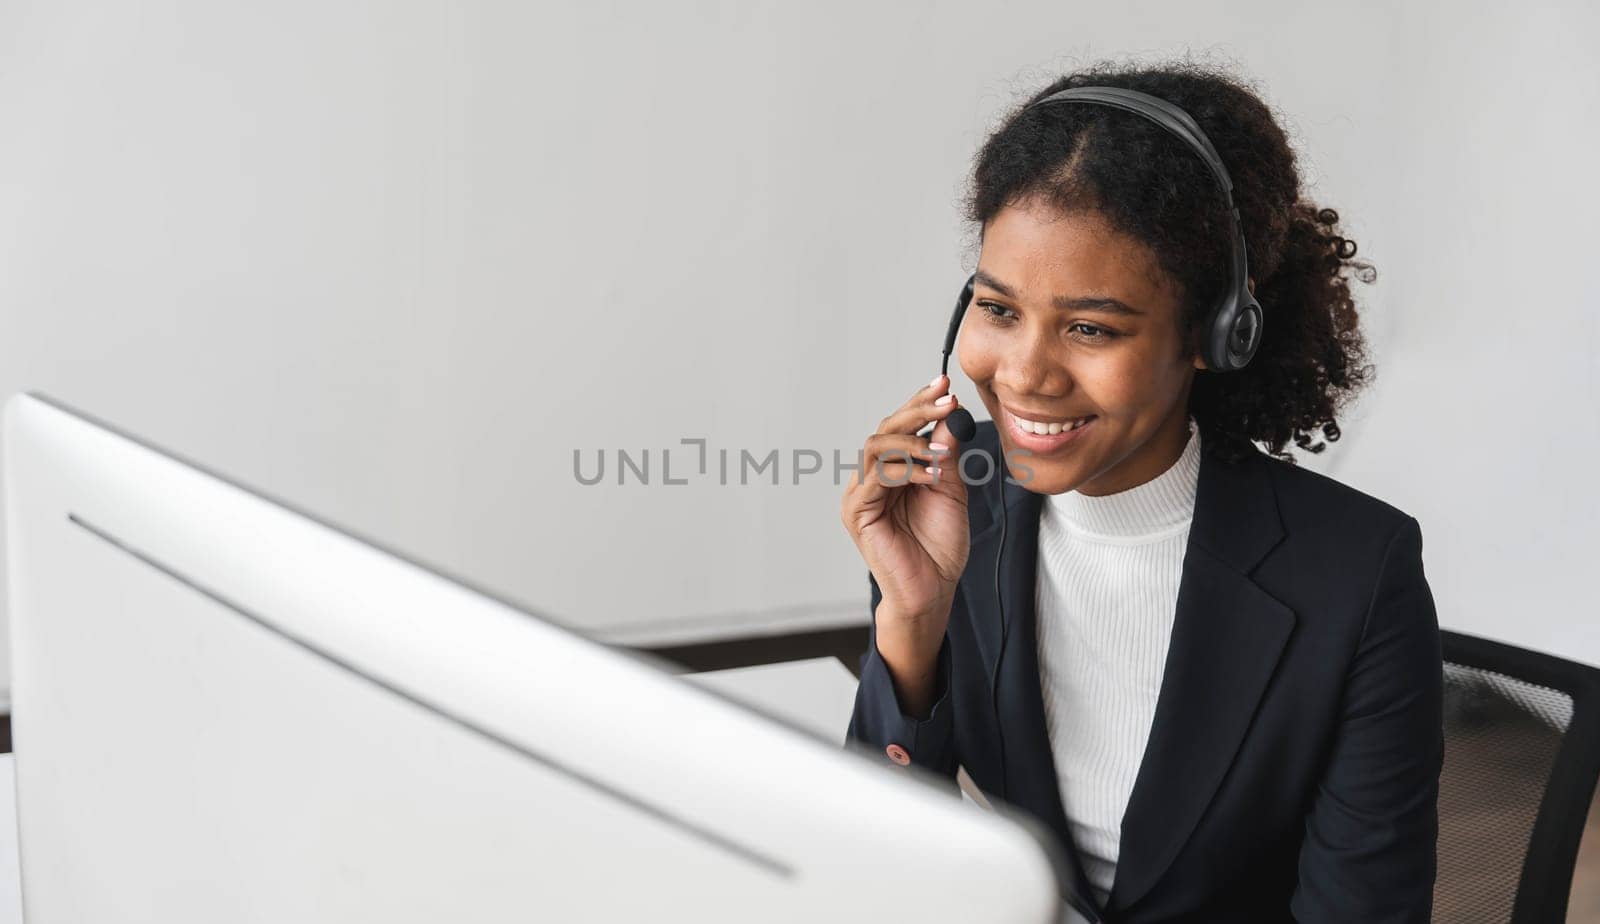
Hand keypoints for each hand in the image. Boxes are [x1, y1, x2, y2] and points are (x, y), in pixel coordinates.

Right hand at [839, 374, 969, 662]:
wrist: (932, 591)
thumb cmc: (939, 547)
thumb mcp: (950, 491)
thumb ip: (946, 455)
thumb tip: (950, 415)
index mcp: (892, 472)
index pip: (900, 427)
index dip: (920, 403)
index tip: (945, 385)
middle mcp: (870, 479)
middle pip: (884, 429)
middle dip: (917, 410)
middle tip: (946, 400)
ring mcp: (860, 495)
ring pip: (875, 446)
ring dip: (912, 441)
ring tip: (941, 454)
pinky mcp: (857, 513)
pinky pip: (876, 476)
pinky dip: (906, 469)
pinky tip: (931, 476)